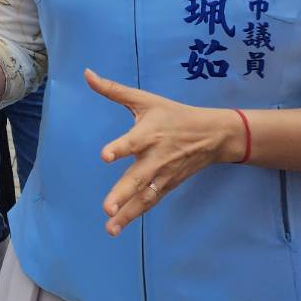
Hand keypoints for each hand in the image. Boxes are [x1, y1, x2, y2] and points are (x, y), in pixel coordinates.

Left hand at [87, 69, 241, 236]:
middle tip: (107, 208)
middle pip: (139, 178)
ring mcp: (164, 175)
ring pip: (145, 196)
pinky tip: (119, 226)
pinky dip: (136, 214)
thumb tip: (86, 73)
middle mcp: (156, 157)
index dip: (119, 148)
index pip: (132, 142)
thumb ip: (113, 89)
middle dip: (123, 194)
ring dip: (128, 213)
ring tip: (110, 227)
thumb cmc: (173, 114)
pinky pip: (151, 202)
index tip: (105, 156)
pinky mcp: (168, 185)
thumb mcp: (144, 99)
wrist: (214, 135)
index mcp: (149, 134)